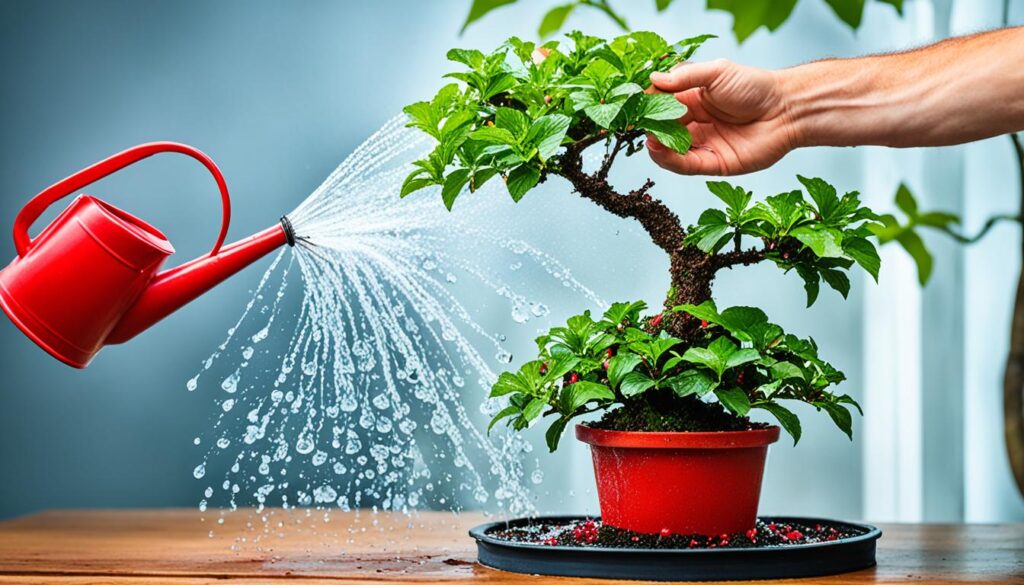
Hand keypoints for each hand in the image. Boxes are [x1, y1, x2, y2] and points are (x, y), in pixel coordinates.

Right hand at [646, 59, 798, 175]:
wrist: (787, 109)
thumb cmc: (756, 86)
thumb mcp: (717, 72)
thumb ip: (685, 77)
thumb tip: (653, 79)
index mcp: (693, 100)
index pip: (662, 105)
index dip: (648, 106)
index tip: (634, 106)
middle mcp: (695, 124)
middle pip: (663, 130)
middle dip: (649, 128)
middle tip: (637, 125)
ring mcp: (703, 145)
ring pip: (671, 151)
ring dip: (656, 146)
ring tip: (648, 139)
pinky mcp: (713, 164)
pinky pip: (686, 165)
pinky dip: (670, 160)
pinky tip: (659, 150)